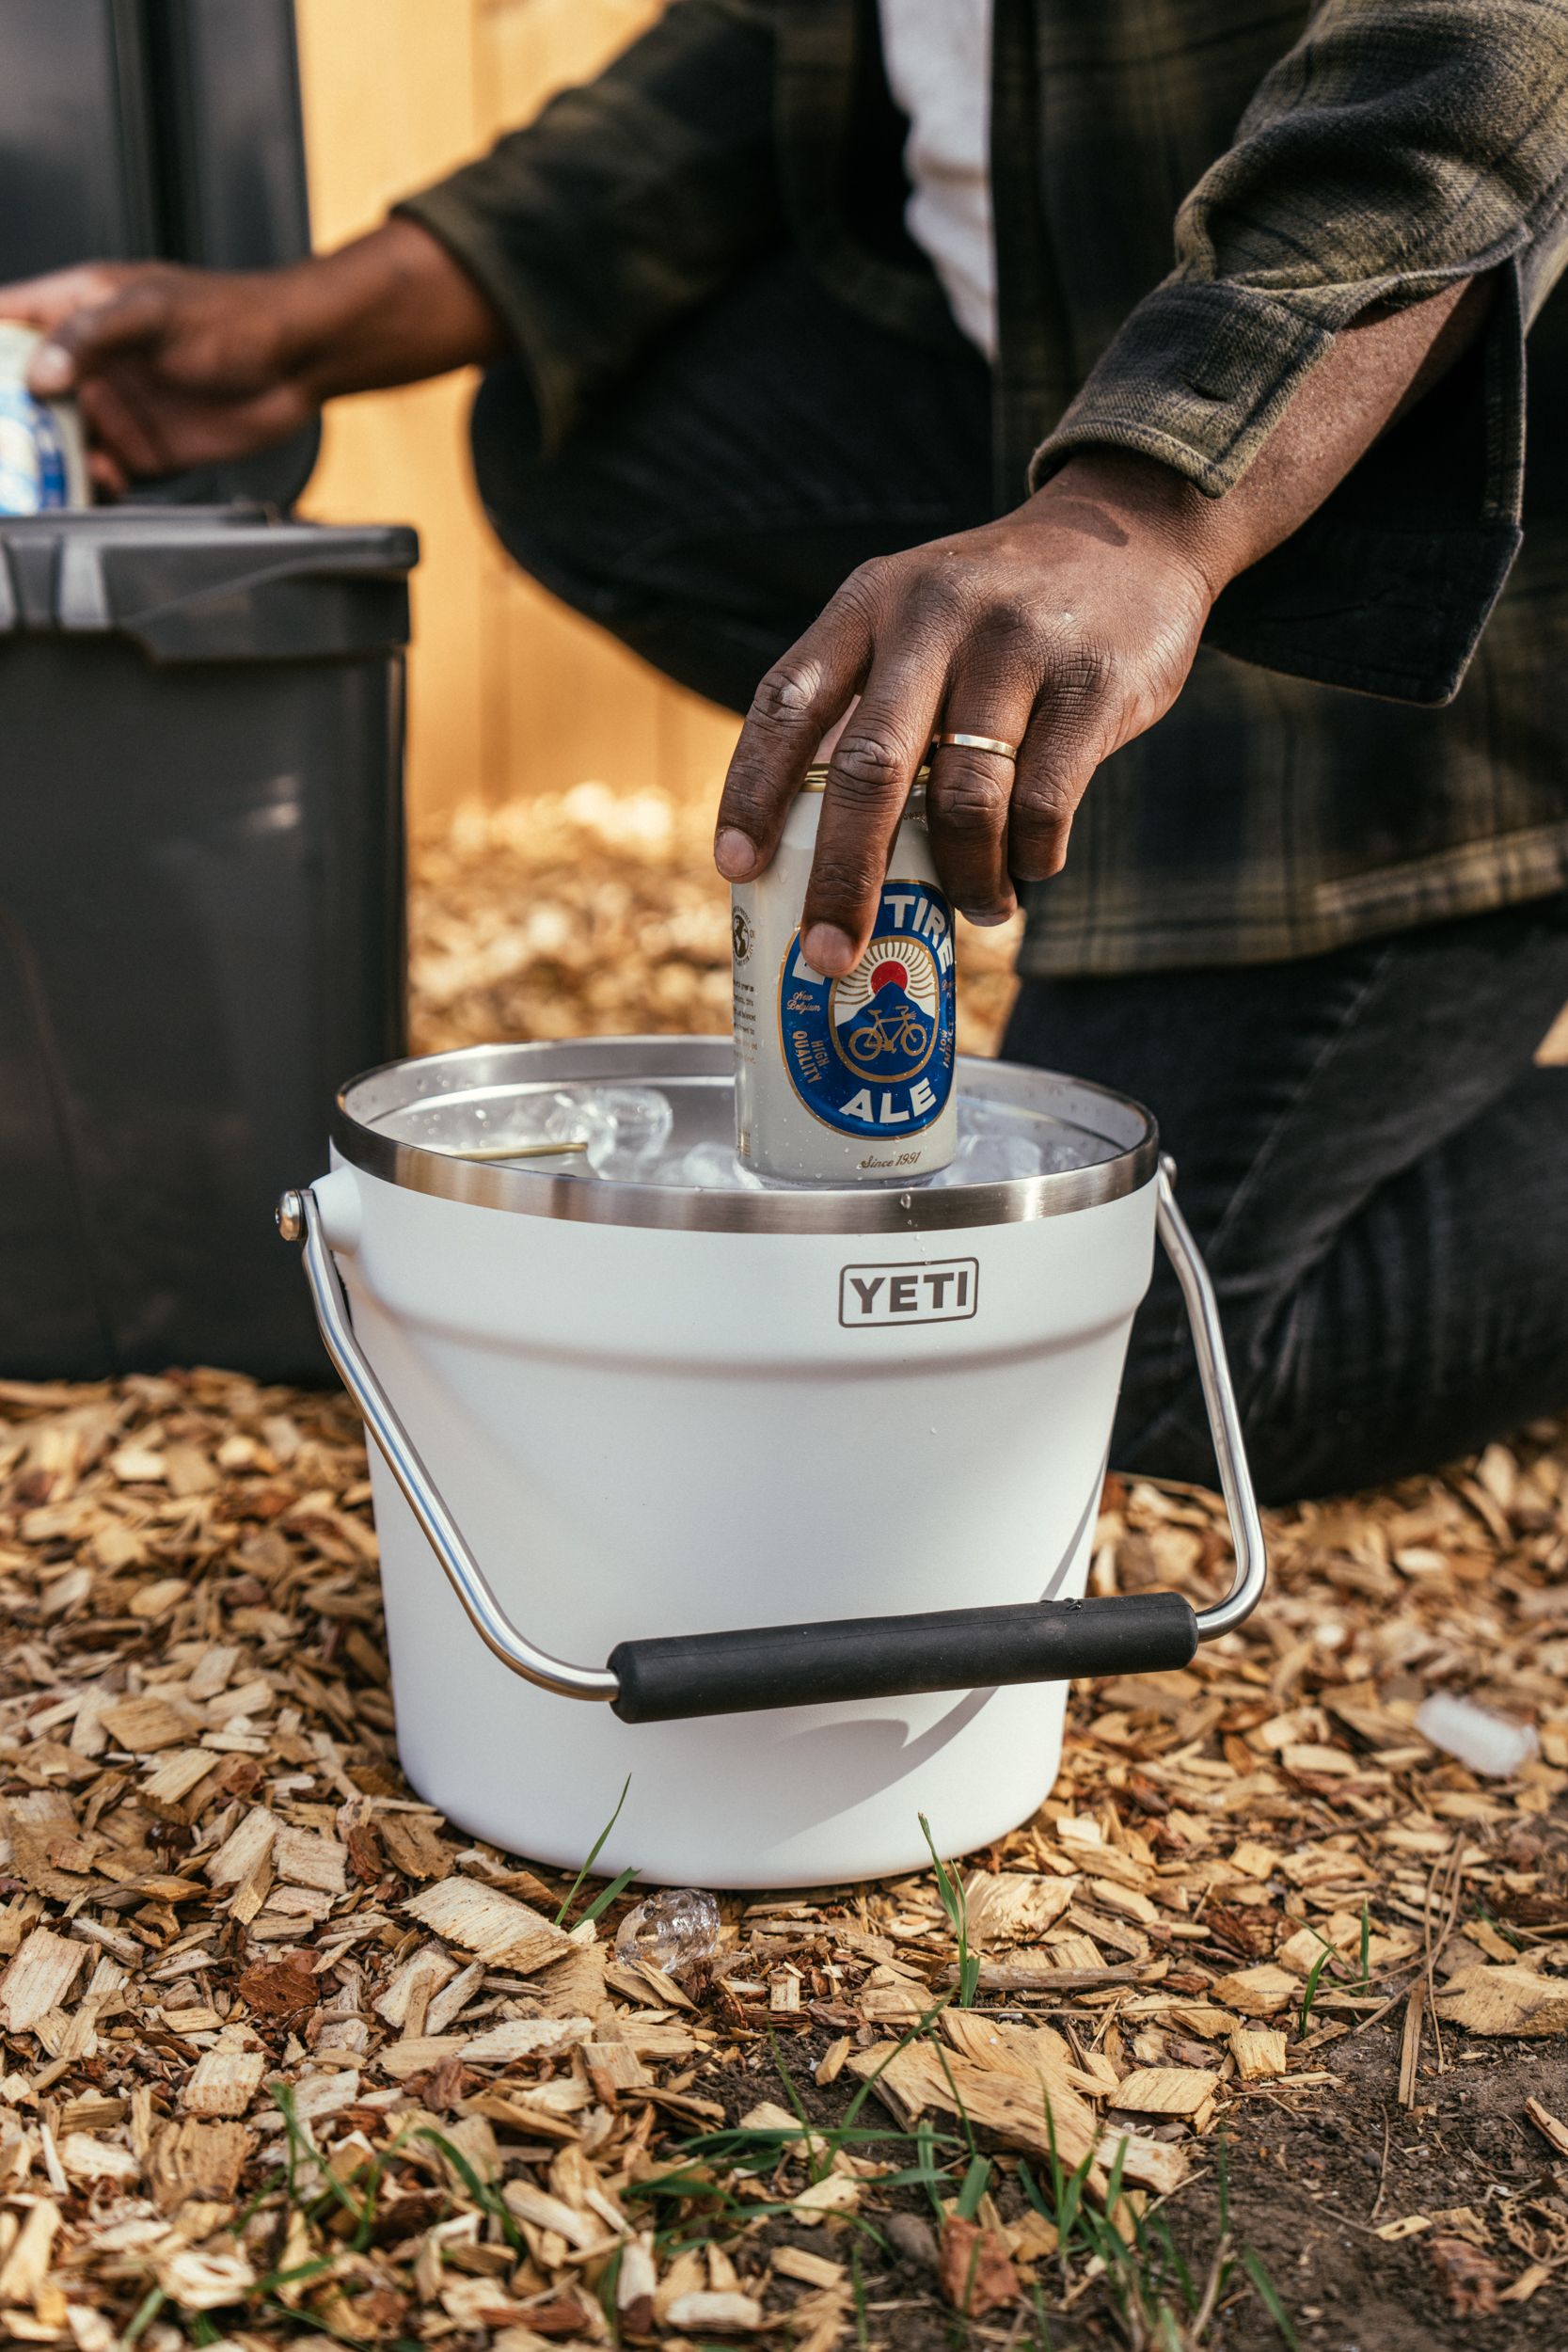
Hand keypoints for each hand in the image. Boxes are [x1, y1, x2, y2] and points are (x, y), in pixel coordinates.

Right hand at [0, 220, 507, 494]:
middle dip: (8, 422)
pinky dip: (92, 484)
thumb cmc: (234, 315)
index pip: (6, 322)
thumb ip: (91, 338)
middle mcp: (87, 362)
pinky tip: (100, 479)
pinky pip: (101, 474)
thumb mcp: (152, 312)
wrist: (298, 359)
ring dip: (44, 461)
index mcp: (76, 309)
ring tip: (43, 473)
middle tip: (9, 446)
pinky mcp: (143, 449)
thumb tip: (39, 374)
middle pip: (18, 394)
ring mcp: (112, 407)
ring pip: (54, 441)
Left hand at [713, 452, 1226, 975]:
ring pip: (964, 801)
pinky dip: (1029, 857)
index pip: (787, 701)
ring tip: (975, 910)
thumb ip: (871, 701)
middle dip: (844, 878)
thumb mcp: (918, 613)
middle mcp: (934, 616)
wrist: (1134, 531)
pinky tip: (1028, 868)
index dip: (753, 791)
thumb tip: (818, 849)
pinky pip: (1043, 804)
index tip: (737, 868)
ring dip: (964, 879)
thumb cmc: (1002, 608)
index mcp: (871, 601)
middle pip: (871, 771)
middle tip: (831, 953)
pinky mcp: (1089, 684)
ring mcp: (1015, 647)